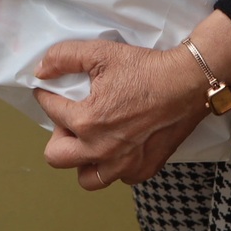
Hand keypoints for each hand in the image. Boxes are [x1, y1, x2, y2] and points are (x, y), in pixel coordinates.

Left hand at [33, 41, 208, 188]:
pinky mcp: (144, 170)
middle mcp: (101, 150)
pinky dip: (113, 165)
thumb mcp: (101, 53)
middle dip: (59, 136)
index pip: (50, 111)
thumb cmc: (147, 69)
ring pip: (86, 178)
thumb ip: (63, 58)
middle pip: (56, 158)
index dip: (47, 96)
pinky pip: (118, 178)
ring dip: (83, 160)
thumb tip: (41, 70)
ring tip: (92, 138)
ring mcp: (124, 165)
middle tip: (73, 119)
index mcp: (86, 122)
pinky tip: (119, 144)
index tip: (50, 91)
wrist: (188, 83)